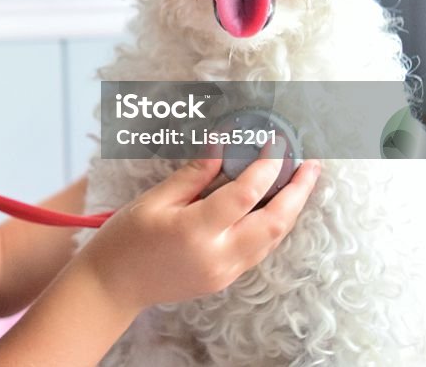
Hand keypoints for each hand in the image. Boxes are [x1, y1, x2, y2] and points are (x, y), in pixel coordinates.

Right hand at [75, 154, 320, 313]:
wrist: (113, 285)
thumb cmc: (126, 238)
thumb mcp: (154, 199)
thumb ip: (194, 174)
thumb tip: (221, 144)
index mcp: (196, 232)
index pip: (245, 194)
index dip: (266, 165)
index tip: (276, 141)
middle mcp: (218, 256)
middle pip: (274, 222)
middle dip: (298, 190)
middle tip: (312, 161)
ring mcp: (225, 272)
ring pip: (274, 238)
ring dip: (292, 208)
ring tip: (302, 179)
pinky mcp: (226, 279)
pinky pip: (260, 249)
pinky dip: (274, 224)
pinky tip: (276, 204)